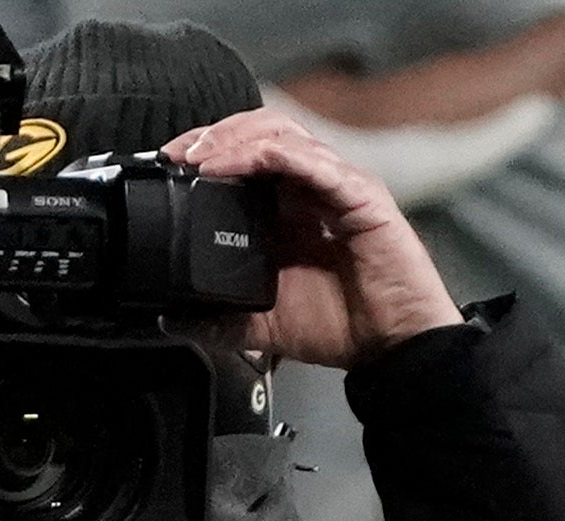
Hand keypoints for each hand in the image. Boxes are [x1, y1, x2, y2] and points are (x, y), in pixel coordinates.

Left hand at [162, 109, 462, 370]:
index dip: (205, 149)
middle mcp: (315, 186)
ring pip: (281, 132)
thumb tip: (172, 319)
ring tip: (201, 157)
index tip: (168, 165)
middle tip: (178, 155)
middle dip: (213, 134)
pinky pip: (310, 159)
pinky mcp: (360, 194)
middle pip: (259, 129)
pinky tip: (236, 166)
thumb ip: (221, 319)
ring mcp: (338, 184)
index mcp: (292, 207)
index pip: (245, 152)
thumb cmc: (346, 328)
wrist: (396, 349)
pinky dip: (267, 154)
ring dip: (235, 137)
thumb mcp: (266, 325)